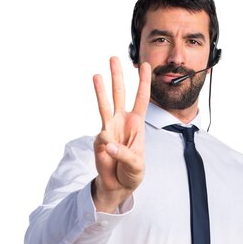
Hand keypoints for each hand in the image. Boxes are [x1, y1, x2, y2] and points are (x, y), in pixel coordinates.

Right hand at [92, 56, 150, 212]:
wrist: (118, 185)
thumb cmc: (132, 172)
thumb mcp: (136, 165)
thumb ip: (125, 154)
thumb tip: (107, 142)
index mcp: (136, 124)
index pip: (141, 99)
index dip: (144, 82)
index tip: (146, 65)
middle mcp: (122, 122)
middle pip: (120, 95)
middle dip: (118, 76)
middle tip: (114, 58)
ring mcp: (109, 129)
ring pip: (104, 105)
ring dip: (100, 90)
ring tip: (96, 74)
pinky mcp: (99, 140)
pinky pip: (102, 138)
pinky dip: (106, 146)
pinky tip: (110, 155)